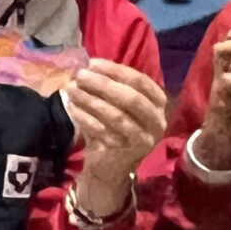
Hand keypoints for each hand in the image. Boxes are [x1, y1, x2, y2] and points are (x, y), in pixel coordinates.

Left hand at [68, 60, 168, 221]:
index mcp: (158, 102)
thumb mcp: (115, 103)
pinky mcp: (129, 153)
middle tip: (80, 75)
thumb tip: (86, 66)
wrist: (110, 166)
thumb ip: (107, 85)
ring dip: (92, 100)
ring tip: (71, 90)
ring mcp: (145, 139)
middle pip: (132, 98)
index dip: (116, 70)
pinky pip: (105, 132)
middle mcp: (157, 120)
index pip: (140, 81)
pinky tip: (73, 109)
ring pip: (117, 116)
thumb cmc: (113, 128)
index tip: (92, 63)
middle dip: (103, 84)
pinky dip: (87, 119)